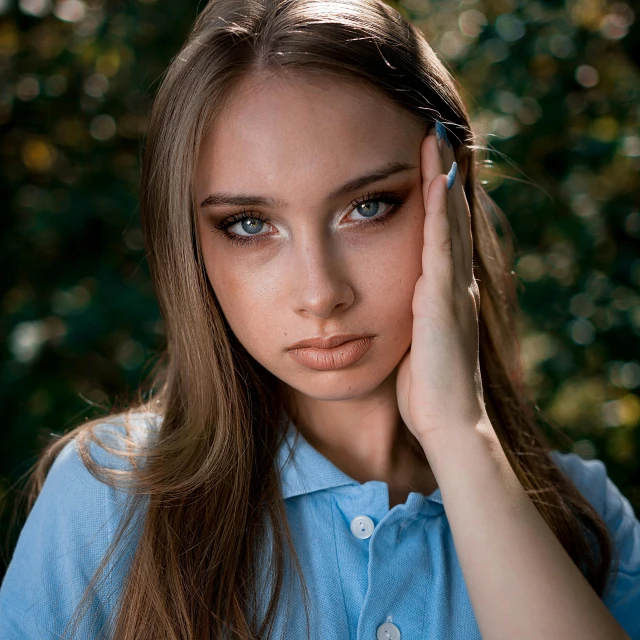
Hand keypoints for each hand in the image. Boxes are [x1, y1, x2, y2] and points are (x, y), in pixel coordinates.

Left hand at [395, 124, 486, 445]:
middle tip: (436, 135)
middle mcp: (453, 285)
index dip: (438, 199)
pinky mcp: (443, 300)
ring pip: (451, 223)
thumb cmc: (425, 389)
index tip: (427, 165)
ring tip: (436, 139)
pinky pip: (441, 245)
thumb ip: (408, 317)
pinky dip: (440, 211)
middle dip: (444, 176)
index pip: (442, 236)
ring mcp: (452, 289)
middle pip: (451, 219)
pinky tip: (435, 179)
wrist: (447, 421)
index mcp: (443, 294)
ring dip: (443, 180)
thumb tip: (388, 305)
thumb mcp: (413, 344)